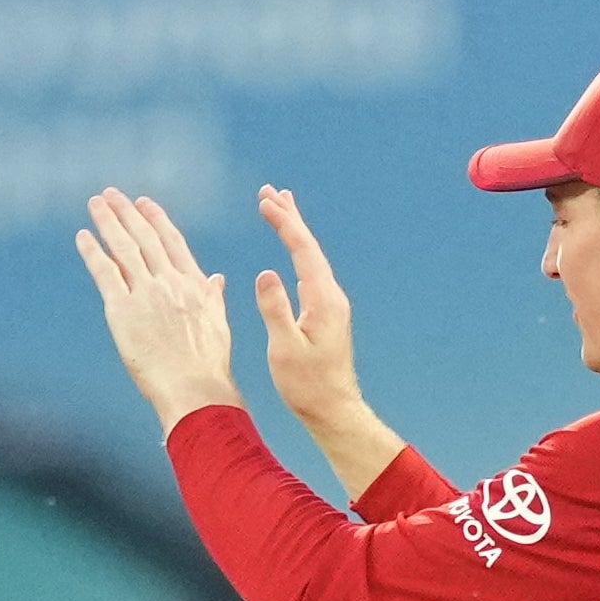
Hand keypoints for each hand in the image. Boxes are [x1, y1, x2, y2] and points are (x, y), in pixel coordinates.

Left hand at [76, 187, 245, 433]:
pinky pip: (104, 273)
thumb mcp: (218, 323)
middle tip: (112, 195)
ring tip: (96, 203)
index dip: (156, 219)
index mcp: (194, 284)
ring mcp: (145, 293)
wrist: (194, 387)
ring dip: (108, 222)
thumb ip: (213, 296)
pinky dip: (93, 252)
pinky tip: (83, 236)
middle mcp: (169, 282)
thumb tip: (216, 278)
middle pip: (144, 238)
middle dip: (127, 212)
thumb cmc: (208, 364)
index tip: (144, 203)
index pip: (172, 242)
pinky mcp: (122, 310)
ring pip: (123, 248)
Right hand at [254, 186, 368, 435]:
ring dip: (295, 233)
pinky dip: (298, 255)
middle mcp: (331, 297)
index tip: (265, 201)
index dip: (285, 223)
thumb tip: (266, 274)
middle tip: (271, 191)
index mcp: (323, 300)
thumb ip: (275, 310)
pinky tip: (293, 254)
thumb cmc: (308, 386)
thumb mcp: (285, 349)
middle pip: (310, 248)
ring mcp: (330, 305)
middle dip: (290, 218)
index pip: (303, 251)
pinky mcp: (326, 315)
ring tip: (282, 210)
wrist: (334, 409)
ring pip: (311, 259)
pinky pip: (311, 273)